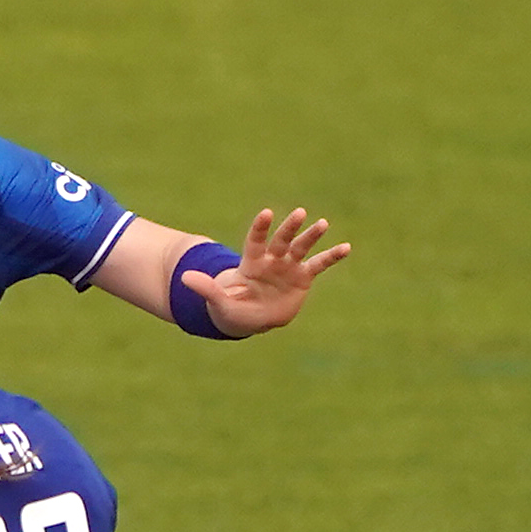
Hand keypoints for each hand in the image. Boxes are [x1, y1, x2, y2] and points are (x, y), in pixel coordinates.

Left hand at [182, 206, 351, 336]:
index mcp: (251, 262)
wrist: (251, 318)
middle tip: (299, 213)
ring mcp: (288, 266)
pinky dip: (332, 256)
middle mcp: (272, 259)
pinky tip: (346, 247)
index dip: (260, 227)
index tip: (266, 214)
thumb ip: (206, 288)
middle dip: (289, 228)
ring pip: (301, 247)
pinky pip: (319, 265)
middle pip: (281, 240)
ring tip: (323, 223)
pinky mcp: (302, 277)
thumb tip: (184, 278)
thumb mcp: (218, 301)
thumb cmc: (233, 308)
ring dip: (311, 236)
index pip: (256, 240)